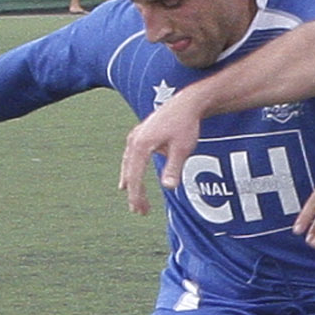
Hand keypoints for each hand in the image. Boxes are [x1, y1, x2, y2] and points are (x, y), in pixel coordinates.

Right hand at [121, 95, 204, 212]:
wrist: (186, 103)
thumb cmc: (185, 125)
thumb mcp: (182, 148)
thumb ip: (173, 168)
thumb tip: (169, 187)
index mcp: (141, 145)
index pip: (134, 176)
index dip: (136, 195)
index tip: (140, 209)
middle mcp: (134, 140)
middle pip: (129, 172)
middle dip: (134, 193)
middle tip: (139, 211)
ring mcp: (135, 136)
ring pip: (128, 164)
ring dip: (131, 182)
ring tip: (134, 199)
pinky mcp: (139, 134)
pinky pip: (131, 156)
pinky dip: (131, 169)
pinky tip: (132, 177)